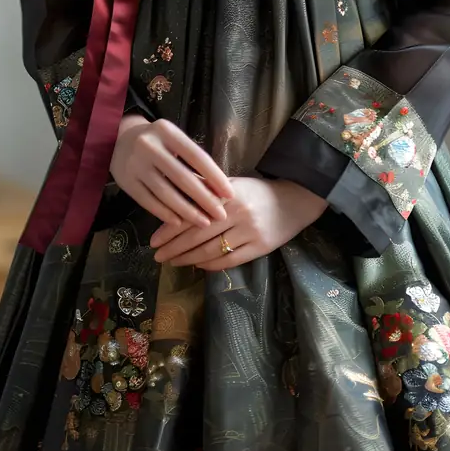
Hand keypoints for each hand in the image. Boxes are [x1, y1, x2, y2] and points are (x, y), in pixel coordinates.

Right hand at [110, 114, 233, 227]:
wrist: (117, 139)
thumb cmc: (157, 142)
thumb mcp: (173, 141)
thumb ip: (192, 161)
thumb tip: (218, 188)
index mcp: (167, 132)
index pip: (197, 157)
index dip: (215, 177)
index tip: (229, 194)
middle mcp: (149, 146)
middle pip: (183, 177)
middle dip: (204, 199)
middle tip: (220, 215)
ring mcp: (135, 165)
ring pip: (166, 193)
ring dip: (187, 211)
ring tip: (204, 223)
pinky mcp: (126, 181)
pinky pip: (149, 201)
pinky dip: (165, 213)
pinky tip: (179, 222)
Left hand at [149, 176, 326, 268]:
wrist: (294, 200)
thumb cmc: (257, 192)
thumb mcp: (231, 184)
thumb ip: (206, 188)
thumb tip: (174, 187)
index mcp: (228, 196)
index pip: (193, 215)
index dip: (171, 229)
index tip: (154, 240)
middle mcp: (239, 214)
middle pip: (199, 235)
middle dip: (174, 248)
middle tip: (157, 256)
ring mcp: (250, 233)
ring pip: (212, 251)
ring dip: (188, 259)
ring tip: (173, 262)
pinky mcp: (260, 248)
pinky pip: (230, 261)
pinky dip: (210, 265)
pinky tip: (198, 266)